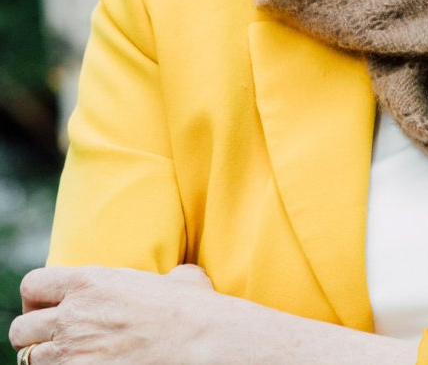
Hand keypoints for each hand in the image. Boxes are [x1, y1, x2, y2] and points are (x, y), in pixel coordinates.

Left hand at [9, 265, 217, 364]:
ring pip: (28, 360)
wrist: (201, 343)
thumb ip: (165, 276)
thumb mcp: (180, 279)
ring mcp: (72, 354)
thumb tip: (177, 278)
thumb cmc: (195, 311)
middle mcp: (73, 316)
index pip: (33, 285)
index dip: (38, 299)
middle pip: (21, 330)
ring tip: (72, 359)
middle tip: (59, 342)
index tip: (52, 310)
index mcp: (92, 283)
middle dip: (36, 337)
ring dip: (47, 361)